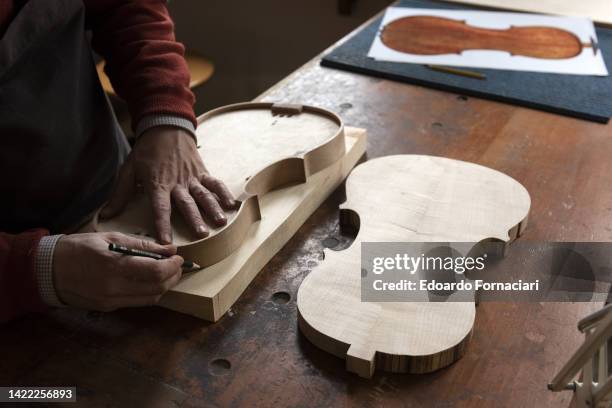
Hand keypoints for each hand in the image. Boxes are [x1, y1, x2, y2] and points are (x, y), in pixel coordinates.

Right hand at [53, 232, 183, 311]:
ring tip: (167, 273)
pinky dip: (150, 292)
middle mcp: (113, 287)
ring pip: (151, 298)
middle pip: (158, 288)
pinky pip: (137, 302)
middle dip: (173, 276)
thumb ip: (141, 244)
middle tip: (177, 265)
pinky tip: (150, 281)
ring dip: (164, 286)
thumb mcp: (110, 237)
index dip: (173, 266)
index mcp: (114, 265)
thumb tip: (168, 249)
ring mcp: (110, 301)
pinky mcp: (108, 308)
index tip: (179, 257)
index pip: (156, 271)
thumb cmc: (79, 248)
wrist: (47, 270)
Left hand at [101, 127, 236, 243]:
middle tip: (201, 234)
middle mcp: (177, 182)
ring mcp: (192, 177)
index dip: (162, 225)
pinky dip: (223, 193)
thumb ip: (120, 194)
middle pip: (186, 203)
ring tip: (220, 222)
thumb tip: (105, 215)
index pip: (160, 208)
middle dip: (194, 219)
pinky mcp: (202, 171)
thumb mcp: (129, 169)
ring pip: (203, 194)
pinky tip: (231, 205)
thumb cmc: (146, 151)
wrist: (165, 126)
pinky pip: (215, 183)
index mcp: (157, 184)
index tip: (165, 241)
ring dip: (212, 208)